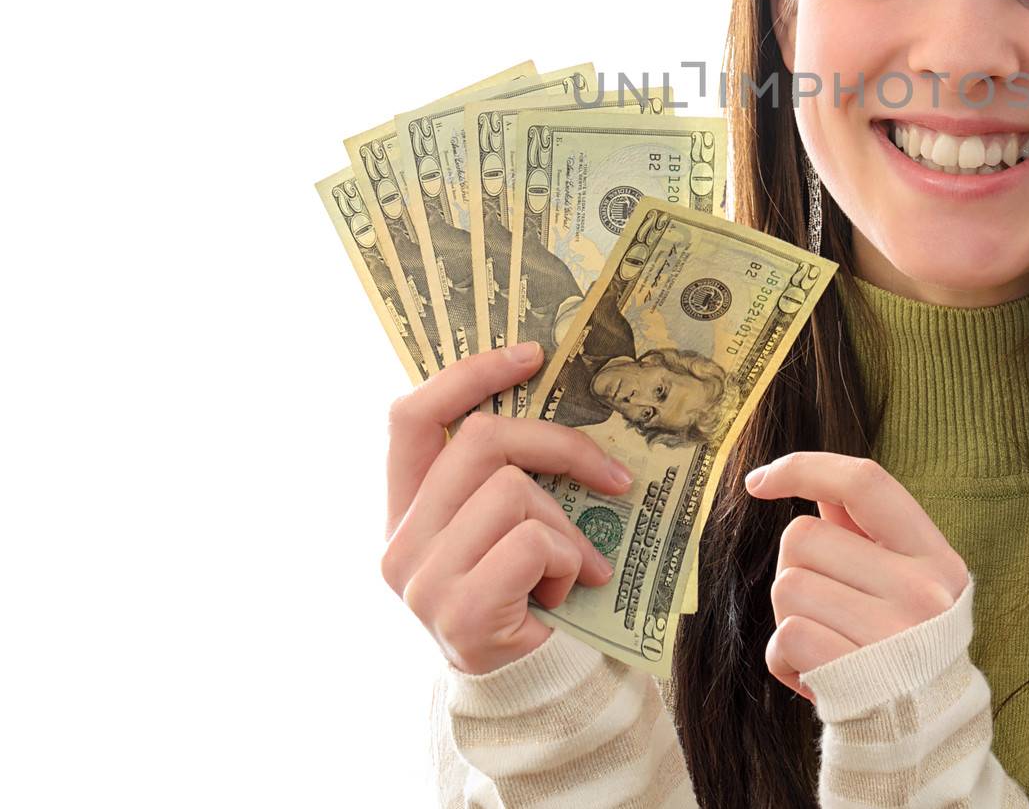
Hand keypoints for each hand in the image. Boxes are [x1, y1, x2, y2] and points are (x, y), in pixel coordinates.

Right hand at [381, 343, 634, 674]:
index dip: (468, 375)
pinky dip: (568, 562)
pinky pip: (532, 542)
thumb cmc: (530, 594)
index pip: (411, 416)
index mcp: (406, 509)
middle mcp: (400, 541)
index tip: (531, 355)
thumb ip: (504, 473)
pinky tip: (564, 594)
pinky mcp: (458, 610)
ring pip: (514, 492)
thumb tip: (556, 390)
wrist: (536, 687)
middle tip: (614, 474)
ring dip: (569, 527)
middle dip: (561, 446)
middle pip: (482, 441)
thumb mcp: (508, 524)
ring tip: (575, 566)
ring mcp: (423, 580)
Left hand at [743, 451, 969, 703]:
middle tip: (828, 610)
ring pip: (787, 585)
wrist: (923, 743)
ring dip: (790, 616)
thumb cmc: (902, 651)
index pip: (865, 482)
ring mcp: (892, 634)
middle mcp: (922, 590)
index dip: (804, 467)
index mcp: (936, 557)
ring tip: (827, 644)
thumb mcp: (907, 585)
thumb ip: (866, 534)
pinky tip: (816, 674)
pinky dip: (785, 658)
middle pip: (804, 536)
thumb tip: (811, 485)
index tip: (757, 481)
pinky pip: (784, 636)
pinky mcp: (855, 675)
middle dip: (796, 569)